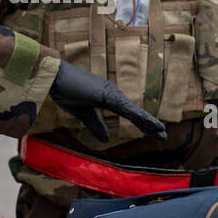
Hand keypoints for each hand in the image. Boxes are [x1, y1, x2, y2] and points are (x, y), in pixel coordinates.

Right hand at [48, 60, 166, 142]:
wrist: (53, 77)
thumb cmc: (65, 90)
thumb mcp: (81, 113)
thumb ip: (95, 124)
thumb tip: (107, 139)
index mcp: (107, 98)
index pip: (129, 113)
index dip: (142, 122)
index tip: (154, 131)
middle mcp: (112, 93)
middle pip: (134, 112)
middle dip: (149, 124)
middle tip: (164, 135)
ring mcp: (110, 92)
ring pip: (133, 110)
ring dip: (147, 121)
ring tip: (161, 130)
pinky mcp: (106, 94)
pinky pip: (125, 108)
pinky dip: (137, 115)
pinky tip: (147, 122)